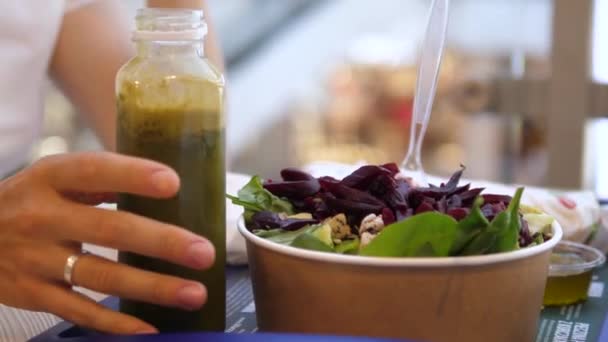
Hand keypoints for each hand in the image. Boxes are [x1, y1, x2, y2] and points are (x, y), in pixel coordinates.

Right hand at [0, 152, 214, 333]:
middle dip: (161, 242)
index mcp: (49, 178)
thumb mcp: (53, 178)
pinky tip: (150, 327)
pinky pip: (79, 311)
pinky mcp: (33, 294)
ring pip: (101, 276)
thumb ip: (100, 179)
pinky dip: (116, 322)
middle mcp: (41, 217)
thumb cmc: (27, 201)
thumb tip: (163, 183)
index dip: (133, 176)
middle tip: (204, 252)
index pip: (94, 171)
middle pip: (108, 230)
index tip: (173, 184)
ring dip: (152, 287)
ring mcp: (35, 260)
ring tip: (193, 293)